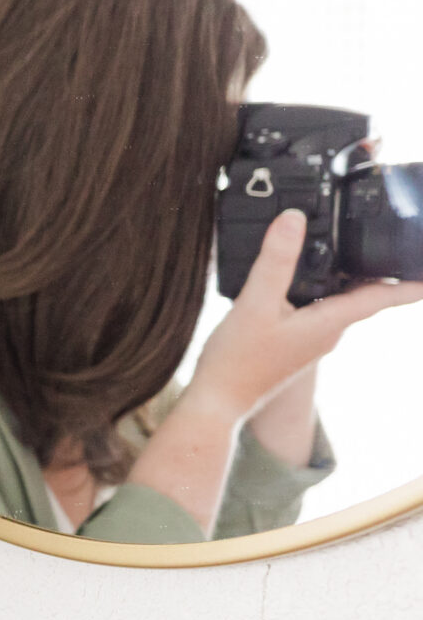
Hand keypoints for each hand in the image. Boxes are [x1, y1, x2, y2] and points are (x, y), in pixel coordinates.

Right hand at [188, 209, 421, 424]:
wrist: (217, 401)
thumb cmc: (236, 362)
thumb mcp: (254, 304)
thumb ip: (275, 260)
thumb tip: (294, 218)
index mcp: (329, 321)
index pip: (383, 297)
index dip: (413, 283)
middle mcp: (327, 331)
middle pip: (365, 294)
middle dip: (379, 271)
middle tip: (390, 244)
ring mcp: (310, 339)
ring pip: (340, 300)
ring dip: (348, 277)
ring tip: (347, 249)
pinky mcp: (293, 342)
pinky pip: (318, 309)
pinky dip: (320, 288)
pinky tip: (298, 279)